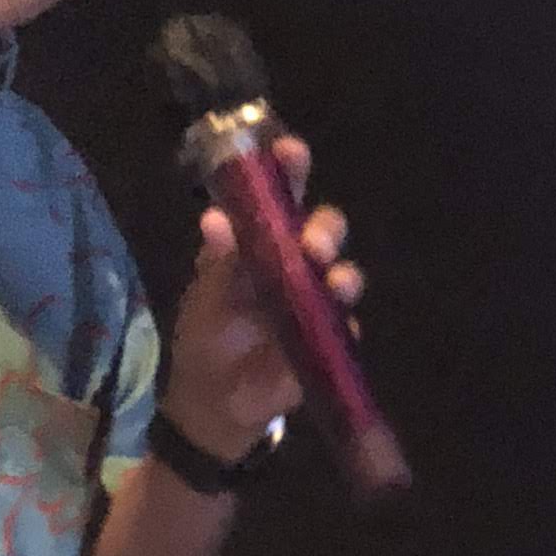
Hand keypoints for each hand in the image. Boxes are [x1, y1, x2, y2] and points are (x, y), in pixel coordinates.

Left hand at [160, 138, 365, 457]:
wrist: (214, 404)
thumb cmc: (207, 338)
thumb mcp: (206, 300)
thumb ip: (217, 262)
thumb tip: (214, 219)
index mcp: (262, 243)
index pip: (281, 195)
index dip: (290, 168)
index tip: (290, 151)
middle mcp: (296, 264)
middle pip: (325, 230)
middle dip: (325, 229)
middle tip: (312, 243)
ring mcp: (316, 302)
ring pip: (344, 274)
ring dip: (343, 275)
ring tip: (331, 282)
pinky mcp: (330, 340)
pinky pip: (348, 326)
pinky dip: (345, 322)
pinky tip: (338, 324)